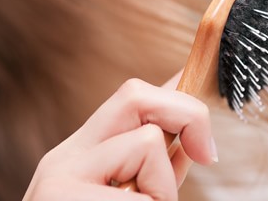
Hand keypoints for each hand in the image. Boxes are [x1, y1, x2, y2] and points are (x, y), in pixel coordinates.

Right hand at [22, 76, 217, 200]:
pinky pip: (143, 196)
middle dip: (184, 115)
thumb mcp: (127, 200)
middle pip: (134, 95)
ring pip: (147, 144)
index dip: (174, 87)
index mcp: (78, 156)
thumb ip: (153, 173)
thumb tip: (192, 142)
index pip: (130, 99)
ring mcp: (61, 178)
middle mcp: (64, 158)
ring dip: (162, 189)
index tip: (204, 79)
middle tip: (206, 155)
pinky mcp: (67, 199)